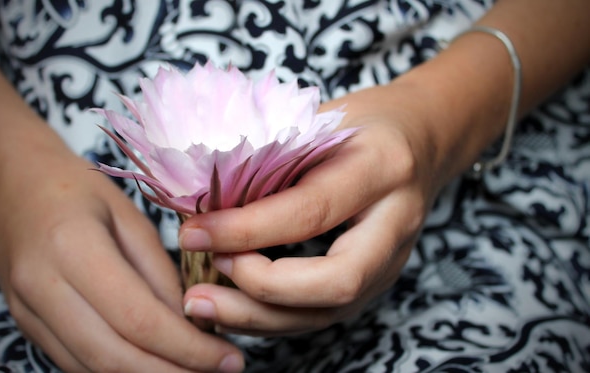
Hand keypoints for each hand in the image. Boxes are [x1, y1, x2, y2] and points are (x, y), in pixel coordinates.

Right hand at [0, 144, 243, 371]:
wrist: (16, 184)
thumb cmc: (79, 190)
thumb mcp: (131, 217)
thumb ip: (159, 273)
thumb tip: (190, 324)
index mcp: (73, 247)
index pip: (138, 318)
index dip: (187, 347)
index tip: (225, 357)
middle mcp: (42, 286)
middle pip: (113, 355)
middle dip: (170, 371)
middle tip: (216, 371)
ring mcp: (26, 310)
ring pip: (91, 367)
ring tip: (190, 370)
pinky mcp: (24, 323)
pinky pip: (75, 361)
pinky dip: (116, 369)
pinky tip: (151, 363)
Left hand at [179, 82, 445, 335]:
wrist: (425, 139)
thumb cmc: (367, 123)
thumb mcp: (322, 121)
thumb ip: (274, 156)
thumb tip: (205, 198)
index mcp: (381, 167)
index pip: (310, 211)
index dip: (247, 229)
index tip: (193, 233)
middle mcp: (396, 223)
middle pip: (336, 282)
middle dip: (261, 289)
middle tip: (204, 279)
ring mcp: (393, 260)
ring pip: (329, 312)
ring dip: (259, 318)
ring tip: (203, 305)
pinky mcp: (377, 281)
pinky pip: (323, 313)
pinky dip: (272, 317)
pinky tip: (233, 307)